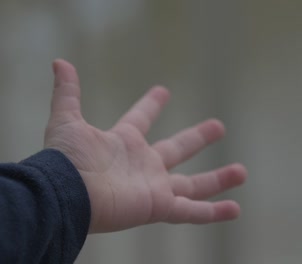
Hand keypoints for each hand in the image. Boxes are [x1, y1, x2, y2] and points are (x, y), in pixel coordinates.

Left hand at [44, 59, 246, 232]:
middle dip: (197, 138)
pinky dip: (214, 212)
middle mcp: (143, 165)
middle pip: (177, 150)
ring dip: (217, 179)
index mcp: (123, 142)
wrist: (67, 193)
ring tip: (242, 171)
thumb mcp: (67, 120)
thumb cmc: (66, 159)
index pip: (141, 119)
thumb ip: (67, 92)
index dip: (151, 105)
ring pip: (193, 185)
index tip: (163, 91)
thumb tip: (59, 62)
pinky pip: (192, 212)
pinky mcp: (159, 207)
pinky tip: (236, 209)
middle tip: (218, 126)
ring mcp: (154, 187)